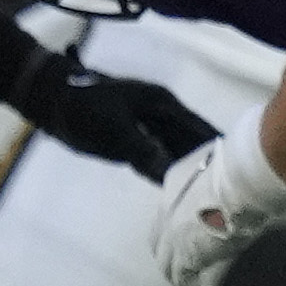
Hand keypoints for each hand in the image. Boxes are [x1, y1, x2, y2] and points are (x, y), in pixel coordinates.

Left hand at [32, 60, 217, 180]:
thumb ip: (142, 150)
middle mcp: (159, 114)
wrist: (48, 98)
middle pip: (188, 138)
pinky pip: (154, 156)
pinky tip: (173, 183)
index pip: (196, 126)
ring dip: (186, 164)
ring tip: (207, 187)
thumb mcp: (113, 128)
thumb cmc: (82, 106)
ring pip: (172, 148)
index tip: (237, 162)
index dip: (214, 143)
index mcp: (162, 103)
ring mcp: (144, 127)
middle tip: (227, 181)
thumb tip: (170, 172)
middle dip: (205, 156)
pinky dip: (164, 168)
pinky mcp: (129, 139)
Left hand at [148, 126, 285, 285]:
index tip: (200, 229)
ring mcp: (172, 233)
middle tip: (192, 265)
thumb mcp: (240, 161)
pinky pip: (186, 282)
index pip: (173, 207)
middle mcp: (167, 207)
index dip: (183, 221)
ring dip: (184, 276)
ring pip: (168, 262)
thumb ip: (241, 169)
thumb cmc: (254, 160)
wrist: (249, 174)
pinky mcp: (185, 256)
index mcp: (178, 180)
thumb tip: (268, 161)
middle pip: (160, 237)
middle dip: (172, 252)